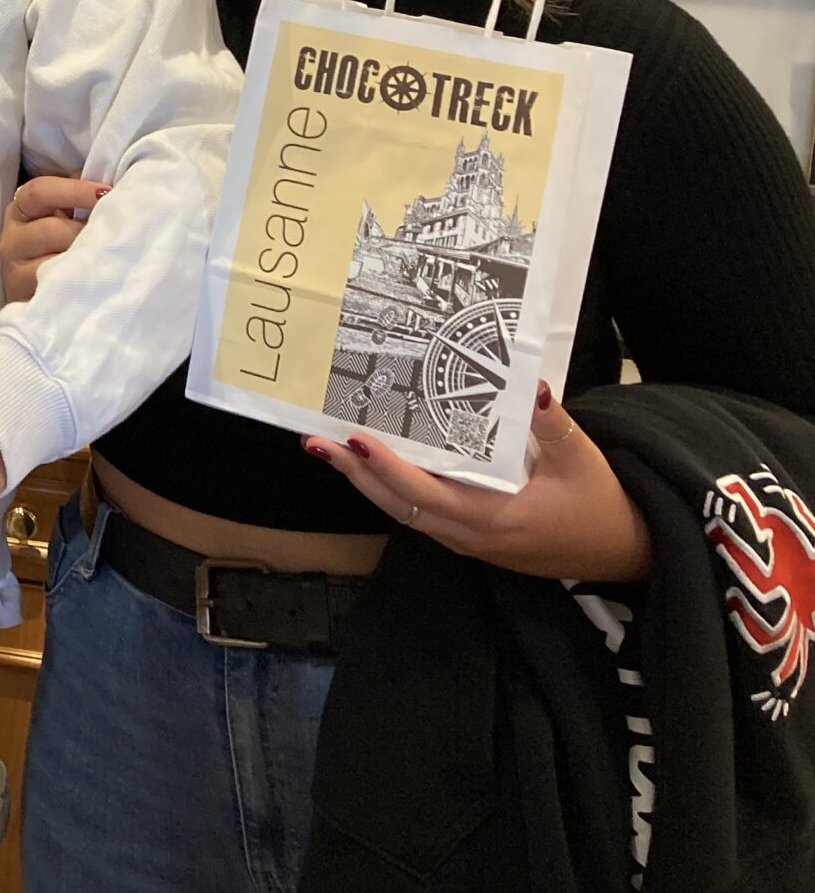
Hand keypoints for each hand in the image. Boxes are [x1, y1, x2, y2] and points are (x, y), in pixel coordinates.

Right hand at [0, 176, 105, 304]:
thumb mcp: (62, 214)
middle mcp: (12, 239)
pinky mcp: (26, 299)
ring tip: (108, 257)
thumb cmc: (59, 246)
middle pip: (53, 229)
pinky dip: (82, 280)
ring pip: (57, 260)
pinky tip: (97, 277)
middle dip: (87, 231)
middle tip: (115, 234)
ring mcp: (17, 272)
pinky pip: (59, 287)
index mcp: (20, 210)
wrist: (37, 293)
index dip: (76, 190)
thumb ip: (80, 194)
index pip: (40, 191)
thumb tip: (112, 182)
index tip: (108, 193)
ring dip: (87, 257)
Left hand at [304, 383, 649, 582]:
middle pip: (399, 505)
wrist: (622, 552)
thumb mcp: (582, 459)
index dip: (389, 468)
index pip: (427, 493)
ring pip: (404, 512)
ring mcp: (467, 540)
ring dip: (366, 482)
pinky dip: (391, 489)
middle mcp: (470, 534)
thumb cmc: (601, 504)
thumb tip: (531, 386)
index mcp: (494, 517)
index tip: (357, 439)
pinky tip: (375, 465)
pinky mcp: (470, 537)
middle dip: (356, 473)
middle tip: (316, 441)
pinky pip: (420, 514)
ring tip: (330, 449)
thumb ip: (552, 424)